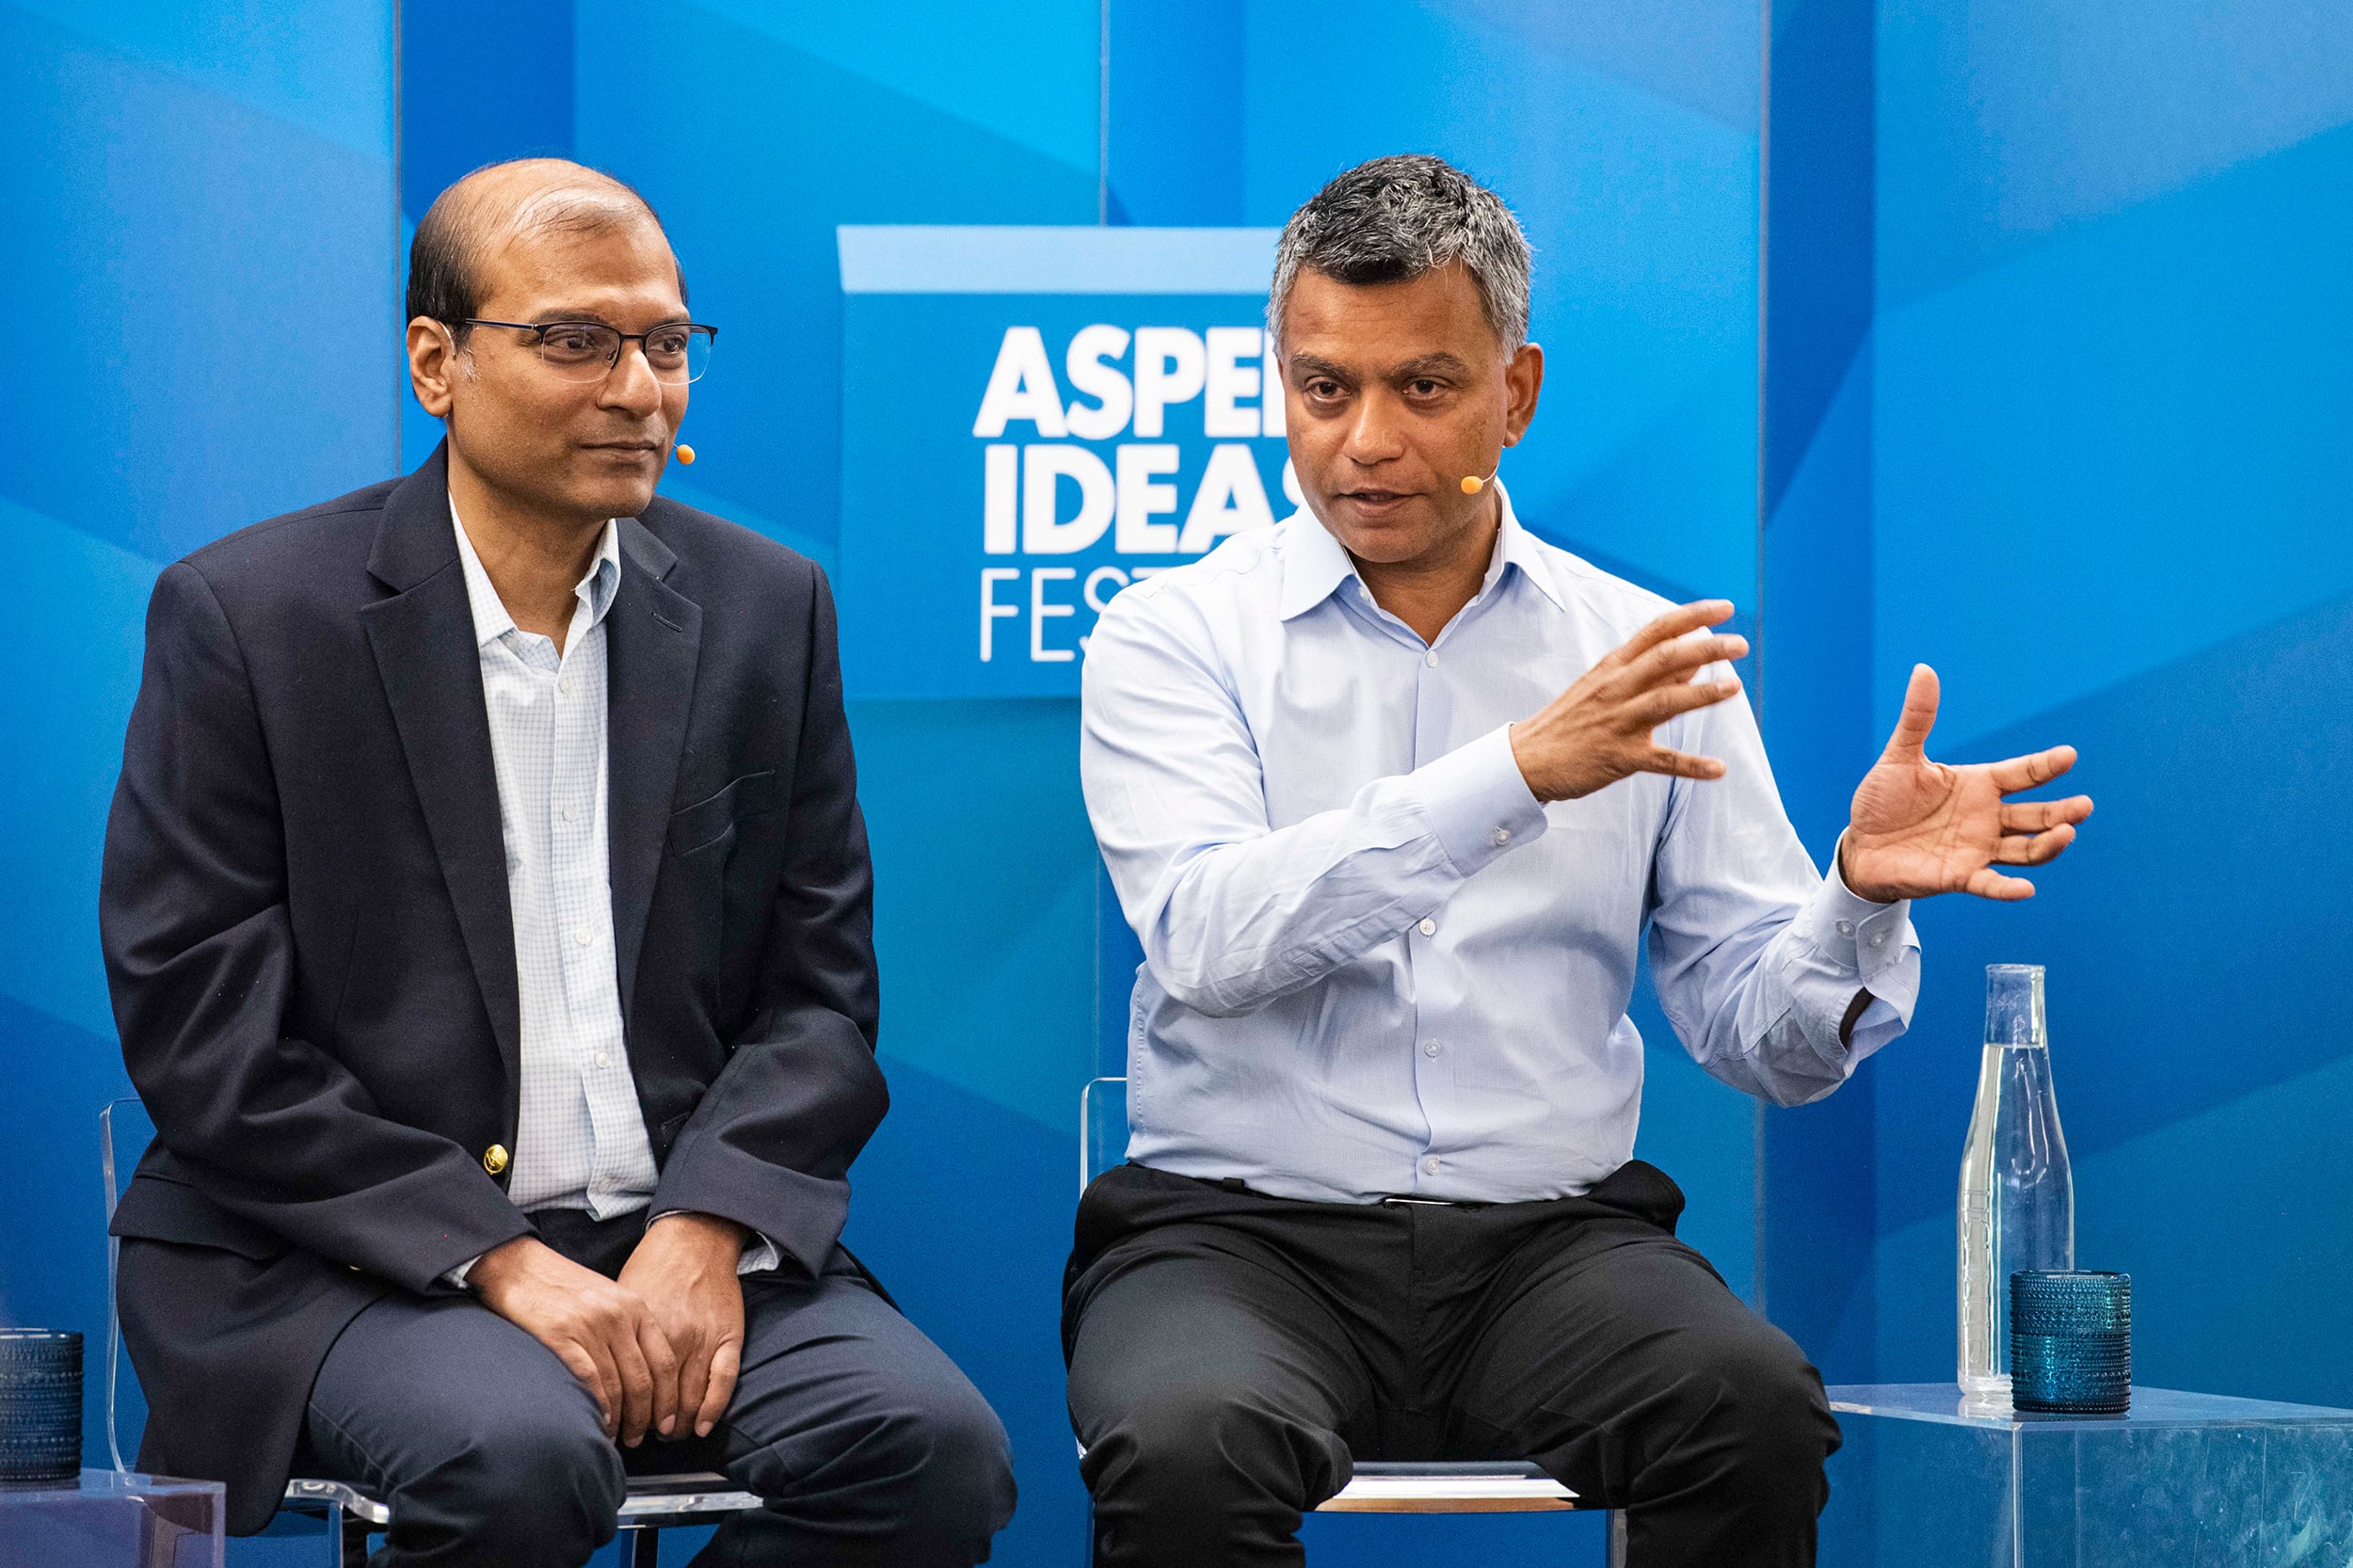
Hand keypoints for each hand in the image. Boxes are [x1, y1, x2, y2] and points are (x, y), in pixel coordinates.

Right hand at [469, 1234, 678, 1445]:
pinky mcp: (561, 1335)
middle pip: (643, 1379)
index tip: (667, 1421)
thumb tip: (646, 1377)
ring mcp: (590, 1325)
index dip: (669, 1398)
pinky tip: (598, 1420)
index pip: (664, 1361)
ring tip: (618, 1436)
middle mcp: (618, 1316)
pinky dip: (597, 1405)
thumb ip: (629, 1330)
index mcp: (635, 1307)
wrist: (520, 1267)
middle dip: (645, 1417)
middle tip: (640, 1438)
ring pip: (617, 1385)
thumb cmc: (564, 1287)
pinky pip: (588, 1379)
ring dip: (620, 1419)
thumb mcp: (609, 1299)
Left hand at [618, 1213, 747, 1440]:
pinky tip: (703, 1427)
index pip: (632, 1387)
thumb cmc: (652, 1266)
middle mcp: (675, 1337)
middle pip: (660, 1398)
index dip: (624, 1412)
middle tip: (641, 1437)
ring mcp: (705, 1338)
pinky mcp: (729, 1335)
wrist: (694, 1238)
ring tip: (670, 1435)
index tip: (617, 1425)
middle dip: (650, 1425)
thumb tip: (594, 1374)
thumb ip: (613, 1337)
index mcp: (643, 1329)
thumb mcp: (621, 1300)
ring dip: (680, 1424)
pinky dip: (714, 1408)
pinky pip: (724, 1381)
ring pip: (691, 1396)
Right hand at [1509, 600, 1748, 802]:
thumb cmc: (1570, 721)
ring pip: (1665, 702)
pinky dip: (1691, 765)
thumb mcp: (1604, 687)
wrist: (1527, 758)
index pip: (1656, 631)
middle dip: (1705, 649)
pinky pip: (1661, 761)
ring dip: (1702, 694)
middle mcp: (1616, 689)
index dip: (1692, 617)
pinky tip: (1718, 769)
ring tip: (1734, 687)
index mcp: (1613, 667)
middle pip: (1665, 660)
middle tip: (1740, 643)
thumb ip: (1649, 675)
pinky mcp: (1618, 757)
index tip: (1724, 608)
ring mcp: (1617, 722)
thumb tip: (1693, 664)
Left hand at [1841, 664, 2093, 902]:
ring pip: (2025, 849)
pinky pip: (1990, 884)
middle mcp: (1987, 817)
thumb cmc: (1882, 800)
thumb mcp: (1899, 757)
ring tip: (2066, 834)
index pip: (2022, 773)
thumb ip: (1918, 719)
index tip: (2068, 756)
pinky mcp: (1960, 876)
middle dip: (2061, 811)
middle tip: (2083, 806)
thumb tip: (1923, 669)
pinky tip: (2025, 889)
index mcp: (1979, 784)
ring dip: (2047, 844)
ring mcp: (1977, 848)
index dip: (2045, 766)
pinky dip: (2007, 888)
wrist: (1860, 845)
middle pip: (2036, 815)